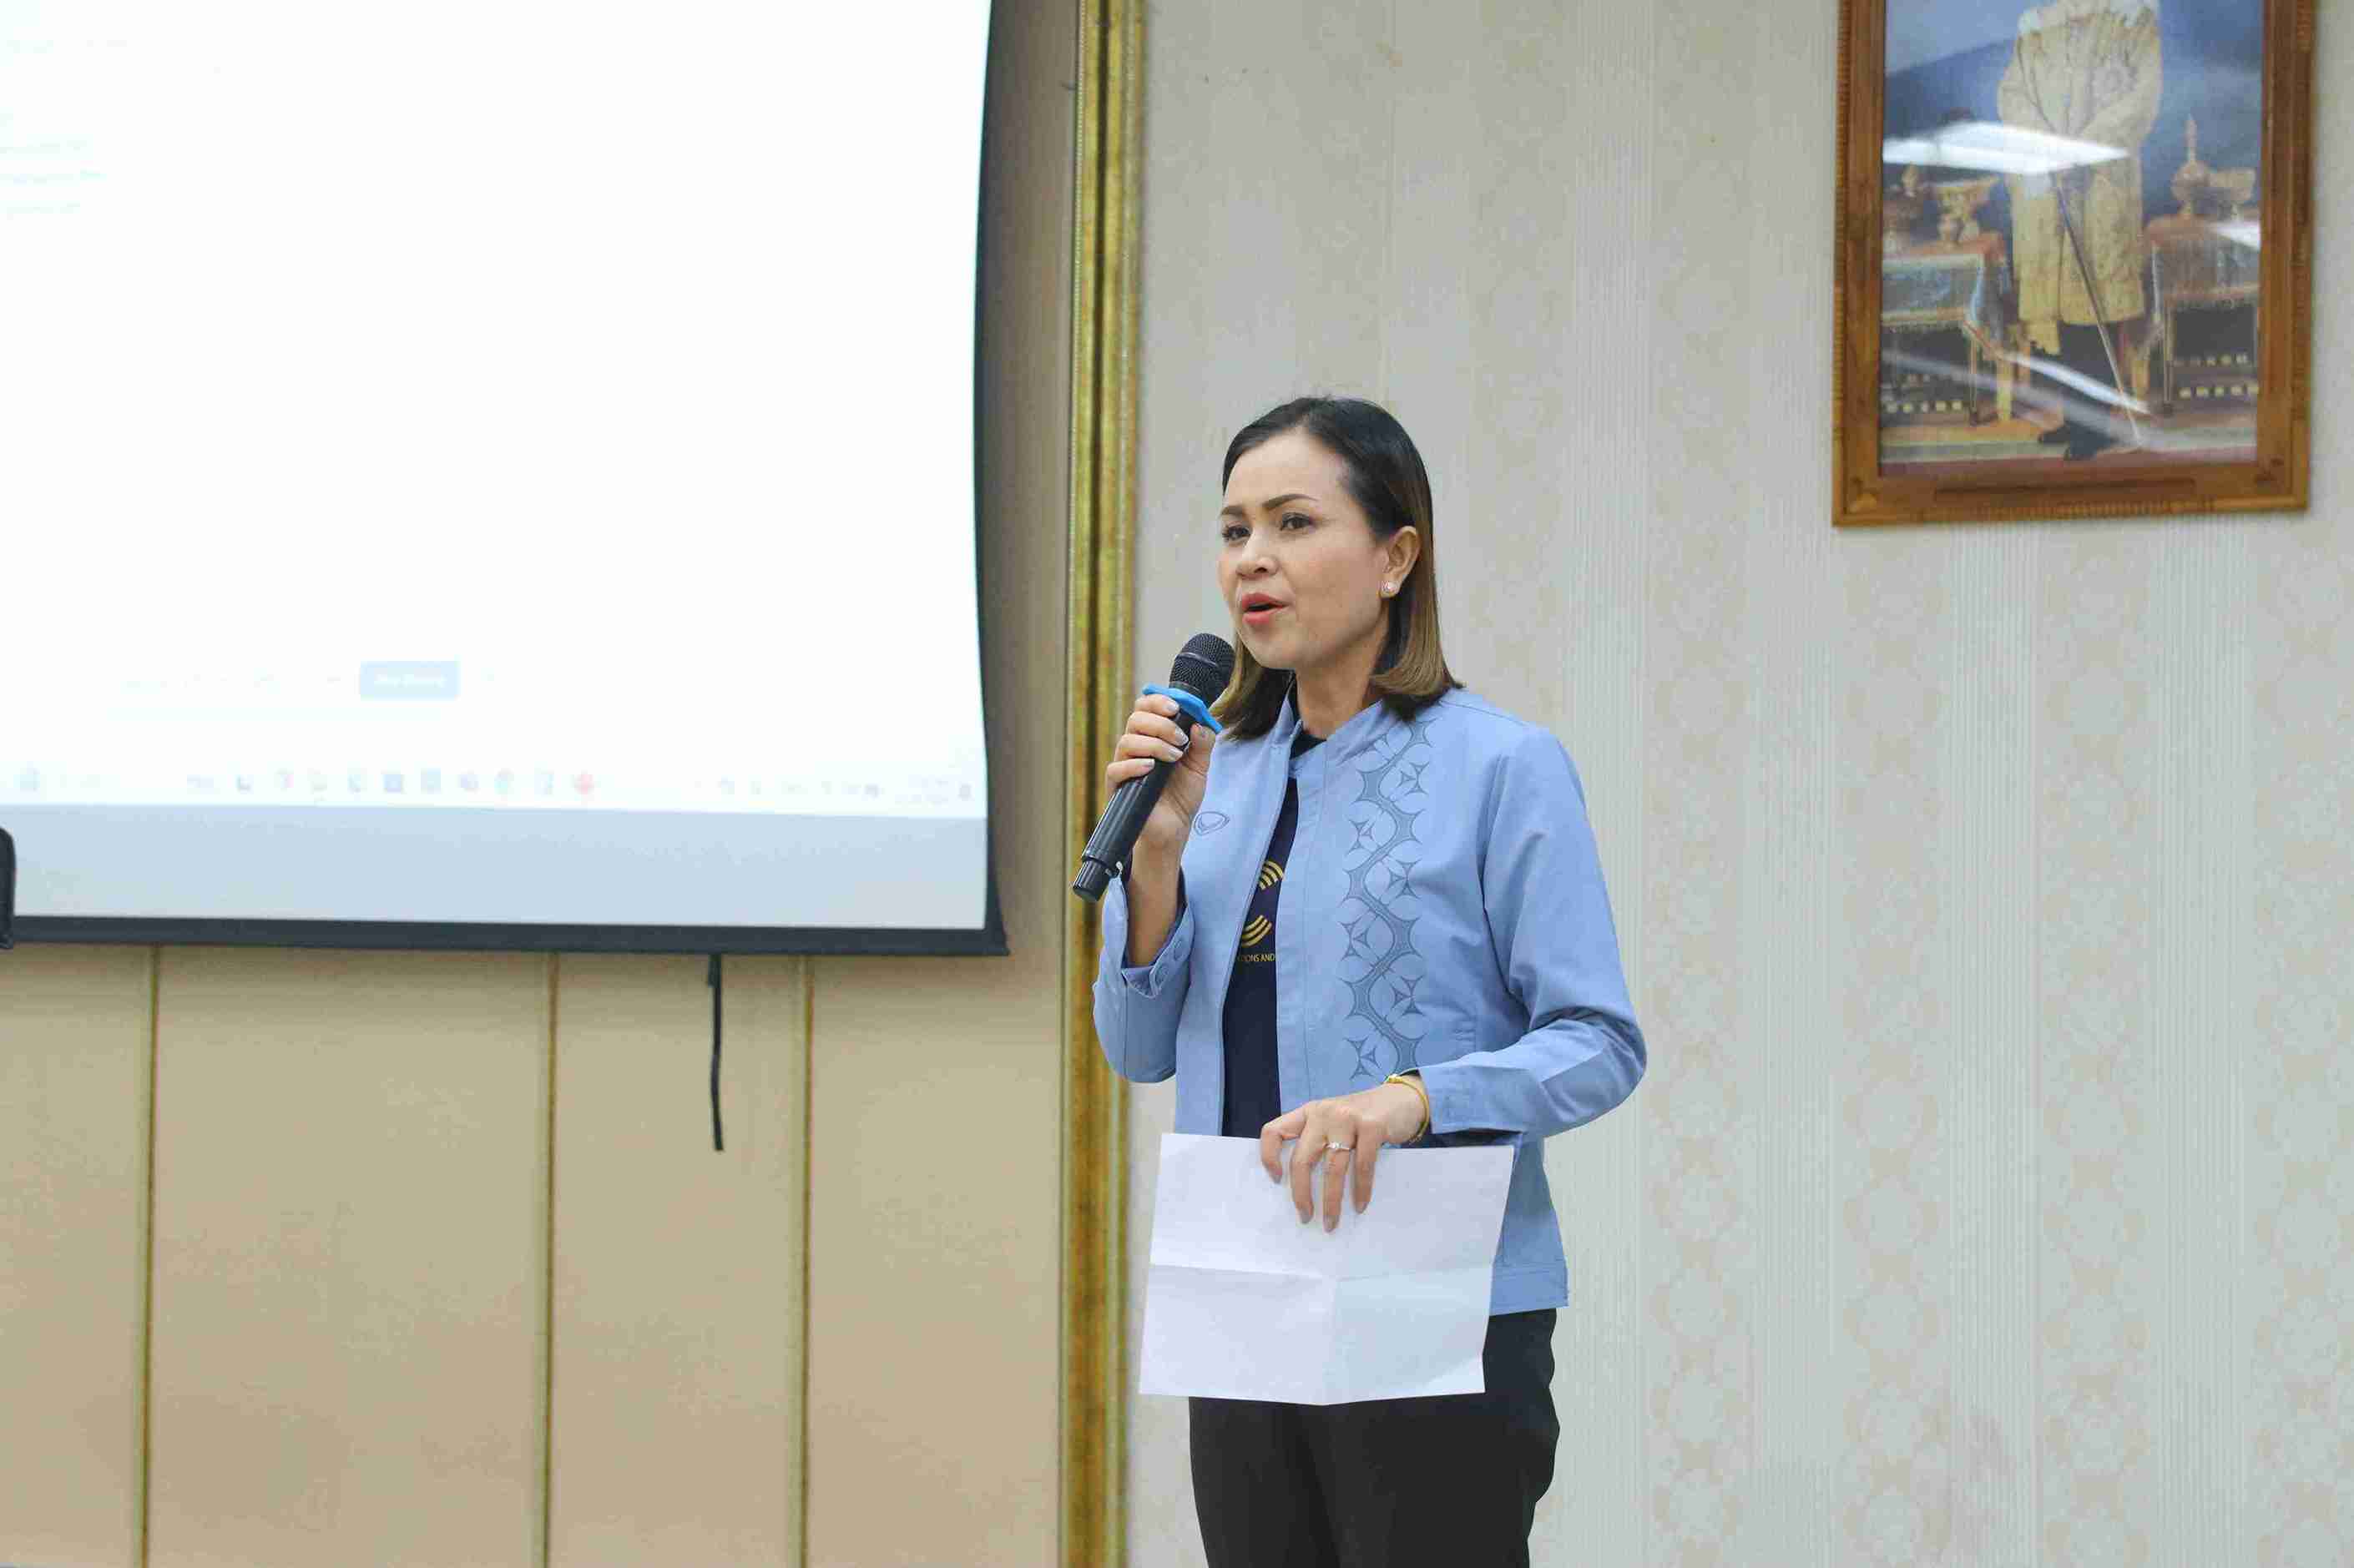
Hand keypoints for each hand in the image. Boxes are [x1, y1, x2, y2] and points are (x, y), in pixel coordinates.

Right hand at [1103, 695, 1214, 856]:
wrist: (1174, 828)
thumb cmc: (1182, 795)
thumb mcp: (1200, 767)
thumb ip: (1203, 744)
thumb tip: (1199, 723)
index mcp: (1153, 736)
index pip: (1146, 708)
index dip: (1158, 701)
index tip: (1176, 707)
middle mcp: (1136, 747)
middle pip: (1135, 719)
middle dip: (1160, 724)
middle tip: (1180, 739)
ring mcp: (1125, 765)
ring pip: (1126, 740)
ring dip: (1153, 744)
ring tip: (1174, 758)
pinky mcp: (1117, 786)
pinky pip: (1116, 768)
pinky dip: (1133, 764)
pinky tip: (1150, 768)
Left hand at [1259, 1082, 1428, 1231]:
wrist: (1402, 1100)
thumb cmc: (1363, 1118)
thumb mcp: (1333, 1122)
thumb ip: (1319, 1141)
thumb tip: (1304, 1187)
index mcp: (1308, 1113)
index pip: (1274, 1130)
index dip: (1268, 1157)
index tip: (1276, 1180)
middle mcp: (1322, 1113)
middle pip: (1301, 1159)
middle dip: (1301, 1193)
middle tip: (1305, 1217)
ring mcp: (1347, 1118)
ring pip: (1332, 1168)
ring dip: (1331, 1201)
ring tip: (1331, 1222)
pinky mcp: (1371, 1126)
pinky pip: (1362, 1166)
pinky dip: (1361, 1190)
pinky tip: (1360, 1205)